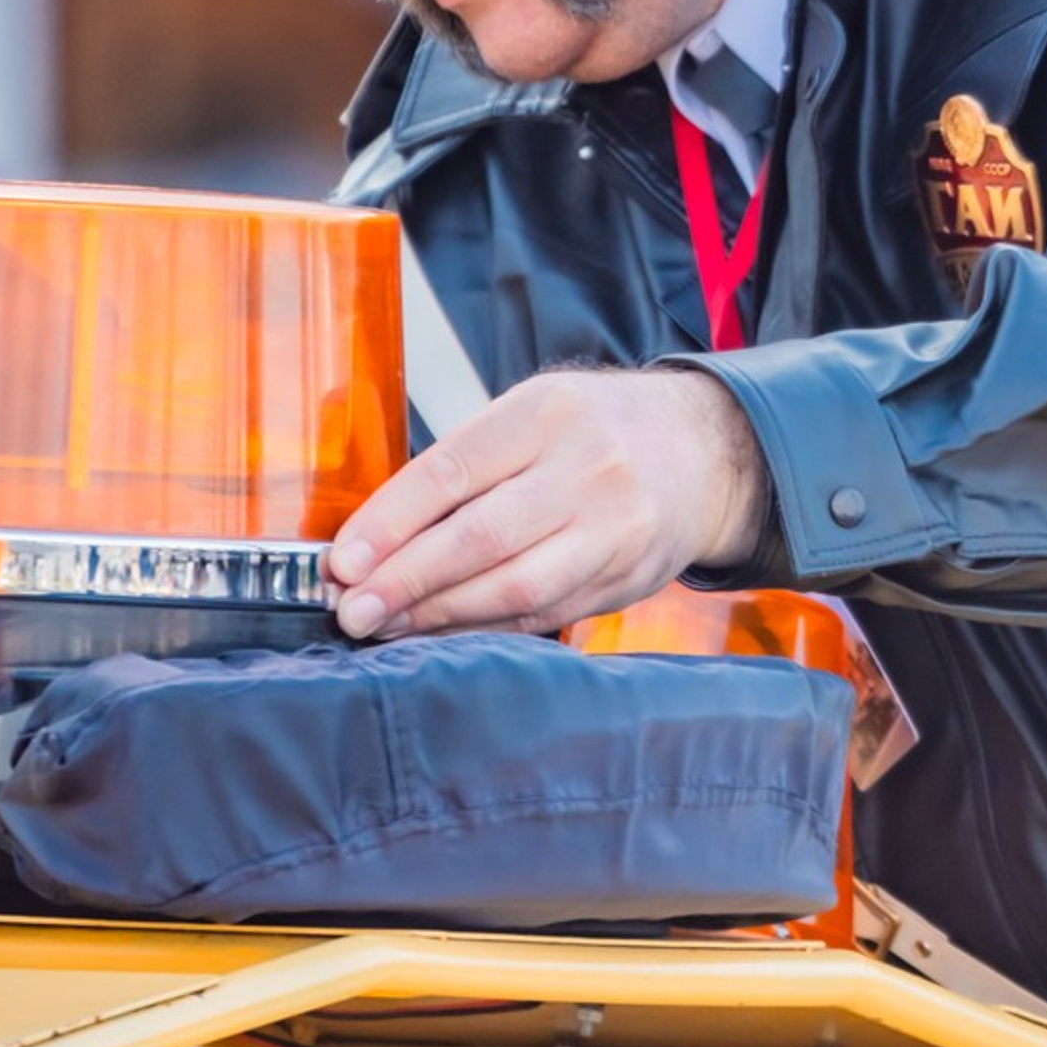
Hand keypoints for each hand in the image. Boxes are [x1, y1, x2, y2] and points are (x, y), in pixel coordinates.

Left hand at [325, 367, 767, 638]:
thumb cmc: (594, 430)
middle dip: (406, 580)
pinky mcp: (624, 579)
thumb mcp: (534, 413)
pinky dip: (482, 629)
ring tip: (385, 628)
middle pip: (481, 536)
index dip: (391, 521)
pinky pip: (542, 614)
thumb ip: (467, 464)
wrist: (703, 453)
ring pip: (514, 586)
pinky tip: (440, 633)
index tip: (343, 561)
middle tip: (351, 610)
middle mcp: (586, 469)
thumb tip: (375, 536)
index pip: (453, 470)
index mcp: (547, 413)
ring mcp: (612, 529)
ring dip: (438, 615)